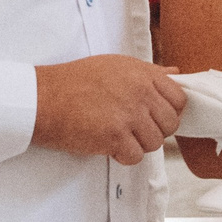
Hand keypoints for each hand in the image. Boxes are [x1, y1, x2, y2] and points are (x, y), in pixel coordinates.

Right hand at [32, 55, 184, 165]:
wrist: (42, 98)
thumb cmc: (74, 81)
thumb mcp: (115, 65)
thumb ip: (148, 72)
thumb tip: (176, 74)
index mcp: (143, 74)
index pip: (179, 99)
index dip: (170, 111)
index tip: (156, 117)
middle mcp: (141, 93)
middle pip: (170, 124)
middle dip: (155, 130)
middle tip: (135, 130)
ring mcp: (129, 115)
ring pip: (155, 143)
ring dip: (138, 145)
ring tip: (119, 137)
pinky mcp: (115, 136)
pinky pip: (135, 156)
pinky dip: (123, 156)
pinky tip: (110, 146)